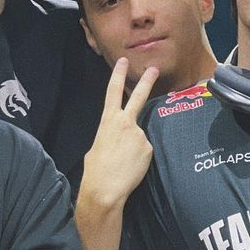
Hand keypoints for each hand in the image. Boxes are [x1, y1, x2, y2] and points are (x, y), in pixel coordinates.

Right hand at [80, 58, 157, 209]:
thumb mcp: (97, 146)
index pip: (113, 92)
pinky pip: (145, 150)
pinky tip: (131, 167)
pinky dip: (140, 158)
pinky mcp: (149, 147)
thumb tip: (121, 137)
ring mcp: (140, 134)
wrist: (106, 187)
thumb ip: (111, 135)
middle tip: (154, 69)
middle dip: (147, 81)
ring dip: (134, 148)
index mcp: (108, 121)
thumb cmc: (95, 170)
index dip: (118, 75)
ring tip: (123, 162)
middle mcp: (126, 123)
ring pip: (140, 137)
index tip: (124, 61)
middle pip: (139, 97)